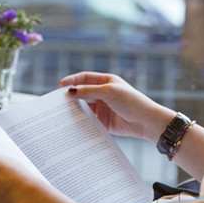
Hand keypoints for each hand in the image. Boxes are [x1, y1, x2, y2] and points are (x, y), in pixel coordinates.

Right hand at [59, 72, 174, 142]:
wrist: (146, 121)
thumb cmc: (131, 101)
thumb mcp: (109, 92)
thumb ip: (89, 91)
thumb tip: (71, 91)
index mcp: (106, 81)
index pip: (85, 78)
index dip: (72, 80)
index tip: (61, 85)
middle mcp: (103, 93)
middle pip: (82, 93)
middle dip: (72, 96)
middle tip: (58, 101)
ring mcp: (103, 107)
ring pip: (84, 107)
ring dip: (75, 110)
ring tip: (63, 113)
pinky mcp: (103, 121)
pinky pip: (89, 120)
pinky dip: (81, 121)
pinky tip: (73, 124)